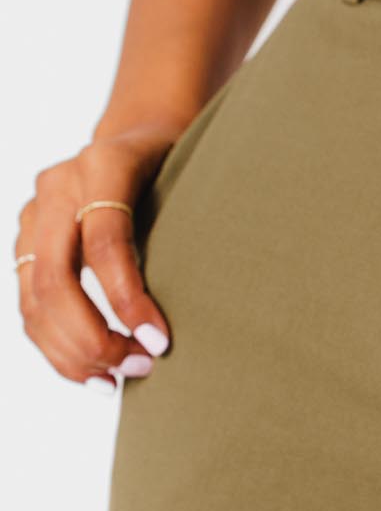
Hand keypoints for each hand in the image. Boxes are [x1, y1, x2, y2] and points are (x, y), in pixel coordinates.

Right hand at [15, 123, 177, 392]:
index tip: (160, 341)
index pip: (106, 243)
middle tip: (142, 365)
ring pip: (34, 299)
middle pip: (56, 278)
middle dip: (95, 336)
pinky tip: (94, 373)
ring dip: (73, 350)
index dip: (128, 299)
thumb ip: (195, 222)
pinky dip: (57, 346)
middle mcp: (58, 186)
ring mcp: (34, 214)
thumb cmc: (183, 162)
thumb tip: (225, 303)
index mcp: (104, 164)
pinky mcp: (24, 241)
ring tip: (120, 379)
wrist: (142, 131)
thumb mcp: (197, 176)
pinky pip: (28, 305)